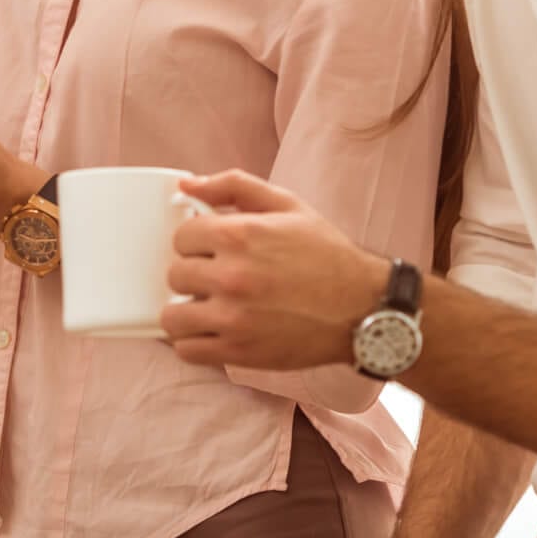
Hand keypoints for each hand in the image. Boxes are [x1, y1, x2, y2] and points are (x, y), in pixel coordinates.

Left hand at [162, 171, 385, 370]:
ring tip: (210, 306)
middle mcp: (231, 276)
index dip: (197, 241)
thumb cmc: (326, 254)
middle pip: (175, 275)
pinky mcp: (239, 352)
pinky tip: (213, 330)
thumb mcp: (287, 205)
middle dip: (194, 274)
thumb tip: (185, 186)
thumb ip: (233, 186)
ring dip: (187, 310)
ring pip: (172, 317)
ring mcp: (233, 318)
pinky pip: (188, 350)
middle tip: (218, 278)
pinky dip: (193, 342)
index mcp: (239, 235)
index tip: (213, 249)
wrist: (365, 307)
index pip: (181, 237)